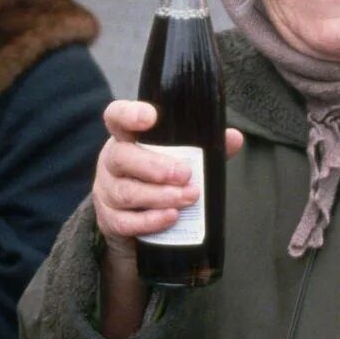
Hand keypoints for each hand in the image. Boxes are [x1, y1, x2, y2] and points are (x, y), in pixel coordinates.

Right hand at [92, 100, 243, 263]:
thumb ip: (203, 148)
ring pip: (127, 192)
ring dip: (160, 196)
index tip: (151, 117)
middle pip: (122, 157)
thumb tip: (233, 138)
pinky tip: (171, 217)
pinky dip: (150, 221)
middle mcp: (111, 162)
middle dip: (156, 167)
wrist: (134, 224)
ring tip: (188, 197)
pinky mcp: (109, 220)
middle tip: (186, 174)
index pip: (116, 117)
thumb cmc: (157, 181)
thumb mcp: (177, 160)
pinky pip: (125, 222)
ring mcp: (106, 192)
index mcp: (125, 138)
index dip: (129, 114)